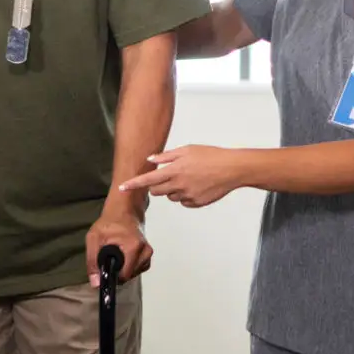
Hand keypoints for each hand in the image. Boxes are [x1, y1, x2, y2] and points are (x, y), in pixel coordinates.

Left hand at [87, 207, 152, 287]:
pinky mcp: (148, 255)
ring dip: (123, 269)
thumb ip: (93, 261)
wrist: (124, 211)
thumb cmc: (109, 222)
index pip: (124, 275)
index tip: (105, 268)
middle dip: (117, 271)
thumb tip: (96, 283)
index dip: (112, 276)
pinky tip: (122, 257)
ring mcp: (148, 253)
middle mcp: (145, 251)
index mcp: (134, 247)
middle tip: (108, 257)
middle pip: (129, 275)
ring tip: (115, 255)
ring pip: (134, 273)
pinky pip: (138, 269)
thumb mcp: (94, 239)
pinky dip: (129, 266)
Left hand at [120, 146, 239, 209]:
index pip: (147, 179)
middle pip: (156, 192)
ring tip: (188, 178)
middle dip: (157, 186)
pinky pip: (183, 202)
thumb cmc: (211, 156)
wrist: (232, 169)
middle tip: (167, 176)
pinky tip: (196, 186)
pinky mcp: (196, 203)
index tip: (122, 188)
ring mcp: (187, 195)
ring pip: (170, 197)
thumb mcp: (188, 150)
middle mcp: (178, 185)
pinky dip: (185, 196)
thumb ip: (167, 156)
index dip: (133, 184)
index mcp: (174, 170)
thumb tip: (151, 160)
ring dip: (172, 190)